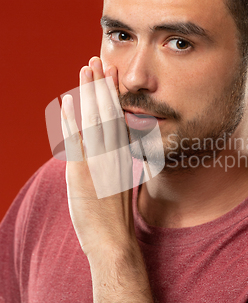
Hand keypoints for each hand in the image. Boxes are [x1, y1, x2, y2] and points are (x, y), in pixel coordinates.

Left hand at [61, 57, 134, 257]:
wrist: (114, 242)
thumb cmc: (116, 219)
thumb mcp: (121, 186)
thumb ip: (118, 166)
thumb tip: (115, 154)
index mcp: (124, 157)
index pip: (120, 118)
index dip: (115, 95)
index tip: (112, 76)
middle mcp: (114, 154)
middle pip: (109, 112)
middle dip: (103, 85)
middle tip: (99, 60)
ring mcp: (100, 161)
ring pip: (95, 119)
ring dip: (89, 93)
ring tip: (86, 69)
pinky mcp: (84, 172)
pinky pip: (77, 140)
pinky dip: (73, 119)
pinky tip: (69, 101)